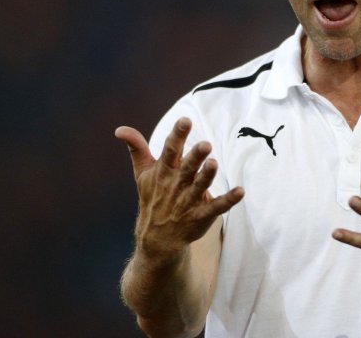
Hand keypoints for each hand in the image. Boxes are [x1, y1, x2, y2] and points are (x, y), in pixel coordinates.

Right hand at [116, 117, 243, 261]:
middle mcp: (176, 185)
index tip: (185, 120)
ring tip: (214, 163)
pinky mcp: (201, 215)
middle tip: (206, 144)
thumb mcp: (142, 174)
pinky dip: (229, 200)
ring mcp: (189, 201)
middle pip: (187, 168)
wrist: (156, 239)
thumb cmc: (153, 198)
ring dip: (207, 176)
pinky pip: (217, 207)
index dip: (178, 136)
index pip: (170, 151)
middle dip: (195, 156)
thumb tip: (120, 129)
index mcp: (164, 172)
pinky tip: (241, 191)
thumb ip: (137, 149)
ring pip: (200, 186)